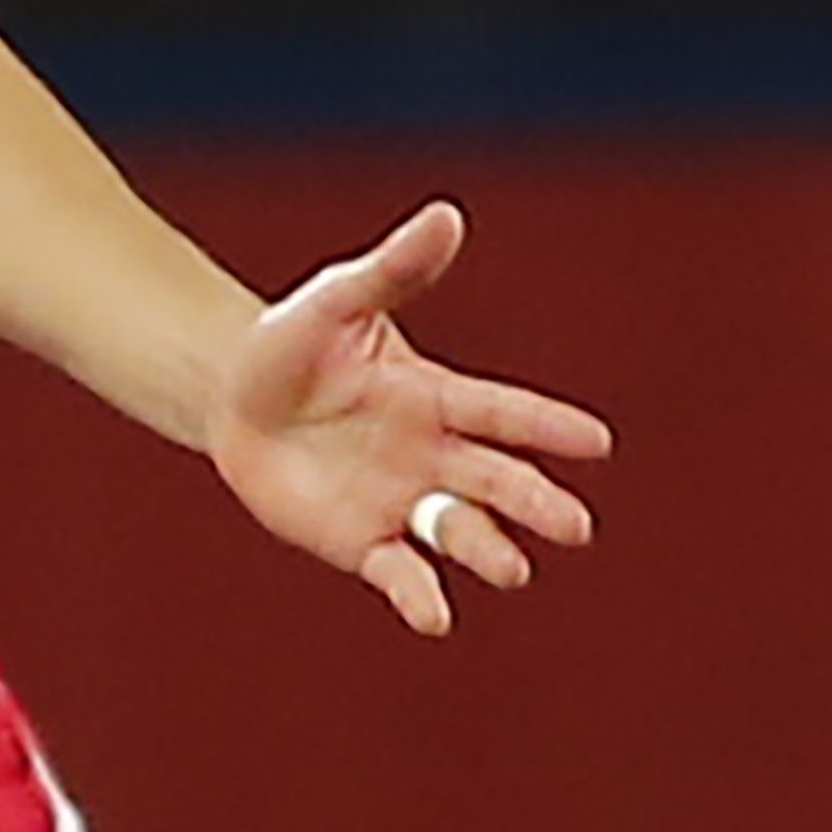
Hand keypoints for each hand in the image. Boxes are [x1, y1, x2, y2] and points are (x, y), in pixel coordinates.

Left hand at [204, 204, 611, 636]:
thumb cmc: (293, 343)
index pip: (502, 412)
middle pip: (494, 481)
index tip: (598, 444)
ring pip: (457, 530)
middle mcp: (430, 454)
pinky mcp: (361, 542)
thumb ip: (394, 270)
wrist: (233, 398)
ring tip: (514, 570)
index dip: (548, 427)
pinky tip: (435, 616)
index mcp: (435, 396)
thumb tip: (447, 215)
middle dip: (534, 502)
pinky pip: (398, 572)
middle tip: (576, 528)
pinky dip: (419, 595)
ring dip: (487, 550)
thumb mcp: (339, 301)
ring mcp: (399, 502)